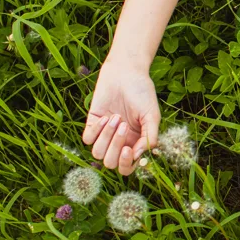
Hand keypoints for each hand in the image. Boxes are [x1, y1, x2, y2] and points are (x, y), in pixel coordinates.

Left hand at [81, 60, 159, 175]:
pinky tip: (104, 116)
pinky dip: (95, 130)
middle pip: (111, 163)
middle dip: (115, 148)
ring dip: (106, 137)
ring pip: (97, 153)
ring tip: (116, 117)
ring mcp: (104, 134)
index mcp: (135, 142)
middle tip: (123, 126)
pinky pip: (88, 139)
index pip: (127, 167)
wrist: (125, 73)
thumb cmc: (142, 92)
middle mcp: (119, 141)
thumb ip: (149, 137)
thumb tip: (139, 157)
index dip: (126, 164)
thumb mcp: (151, 115)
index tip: (128, 150)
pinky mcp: (92, 123)